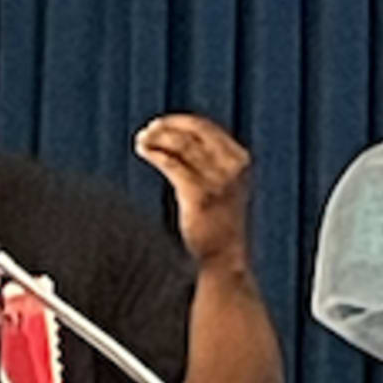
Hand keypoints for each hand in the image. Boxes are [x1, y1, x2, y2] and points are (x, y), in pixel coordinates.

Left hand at [136, 113, 254, 272]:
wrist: (224, 259)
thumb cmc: (219, 226)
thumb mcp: (223, 188)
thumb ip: (210, 164)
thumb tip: (181, 141)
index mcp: (239, 162)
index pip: (207, 129)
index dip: (181, 122)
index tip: (162, 123)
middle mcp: (230, 169)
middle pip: (193, 133)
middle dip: (168, 127)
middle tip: (149, 129)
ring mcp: (215, 182)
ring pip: (181, 146)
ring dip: (158, 138)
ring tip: (142, 140)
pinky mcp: (198, 196)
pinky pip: (172, 163)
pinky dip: (155, 152)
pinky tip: (144, 150)